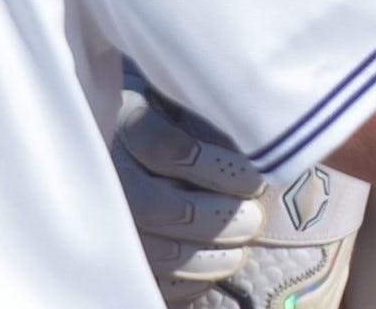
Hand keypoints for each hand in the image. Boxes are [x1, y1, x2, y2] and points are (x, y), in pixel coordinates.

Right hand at [116, 91, 367, 306]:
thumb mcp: (178, 94)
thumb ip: (209, 108)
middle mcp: (107, 170)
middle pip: (158, 206)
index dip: (221, 170)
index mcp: (124, 121)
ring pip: (157, 250)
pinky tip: (216, 264)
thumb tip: (267, 132)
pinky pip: (154, 278)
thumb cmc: (162, 110)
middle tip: (254, 217)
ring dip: (209, 256)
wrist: (115, 132)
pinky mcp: (118, 249)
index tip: (258, 178)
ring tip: (242, 247)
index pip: (170, 150)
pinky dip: (190, 281)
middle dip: (216, 218)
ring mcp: (107, 214)